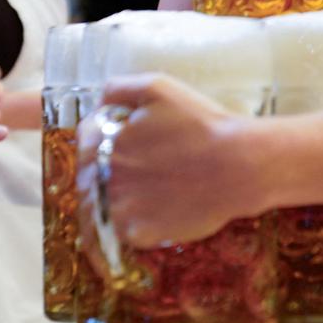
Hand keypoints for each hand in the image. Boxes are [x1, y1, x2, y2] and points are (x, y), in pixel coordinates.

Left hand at [83, 74, 262, 246]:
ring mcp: (119, 208)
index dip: (99, 140)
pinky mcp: (139, 233)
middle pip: (88, 178)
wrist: (238, 165)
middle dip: (104, 174)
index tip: (117, 144)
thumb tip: (98, 103)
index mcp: (103, 140)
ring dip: (108, 205)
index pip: (84, 140)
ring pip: (98, 209)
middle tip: (134, 174)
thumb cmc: (201, 124)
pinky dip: (127, 228)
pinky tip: (145, 221)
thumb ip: (118, 89)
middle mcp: (104, 175)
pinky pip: (120, 234)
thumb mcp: (158, 88)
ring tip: (136, 201)